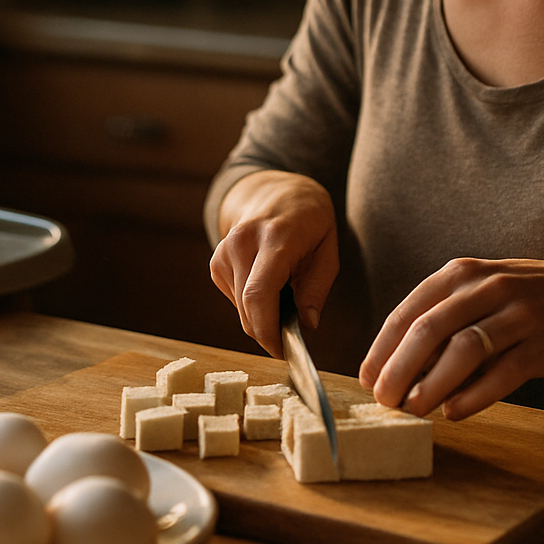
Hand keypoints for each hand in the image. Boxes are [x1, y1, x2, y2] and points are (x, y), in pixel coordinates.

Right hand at [208, 170, 339, 357]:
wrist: (274, 192)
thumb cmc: (309, 222)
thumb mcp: (328, 250)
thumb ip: (317, 288)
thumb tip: (308, 325)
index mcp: (275, 238)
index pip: (259, 294)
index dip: (268, 331)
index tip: (284, 351)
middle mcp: (242, 242)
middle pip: (247, 308)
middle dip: (268, 333)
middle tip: (290, 339)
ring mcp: (224, 251)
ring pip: (240, 308)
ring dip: (261, 318)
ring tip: (285, 299)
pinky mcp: (216, 262)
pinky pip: (234, 299)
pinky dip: (252, 305)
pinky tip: (268, 286)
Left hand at [360, 257, 543, 419]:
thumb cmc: (514, 301)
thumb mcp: (474, 293)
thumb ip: (438, 321)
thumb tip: (393, 368)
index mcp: (459, 274)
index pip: (408, 312)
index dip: (383, 349)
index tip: (367, 379)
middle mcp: (486, 287)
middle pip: (430, 329)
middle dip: (400, 369)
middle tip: (384, 400)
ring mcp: (518, 313)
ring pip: (466, 349)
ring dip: (434, 384)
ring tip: (414, 409)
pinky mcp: (543, 344)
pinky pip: (504, 372)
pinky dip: (475, 395)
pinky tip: (454, 412)